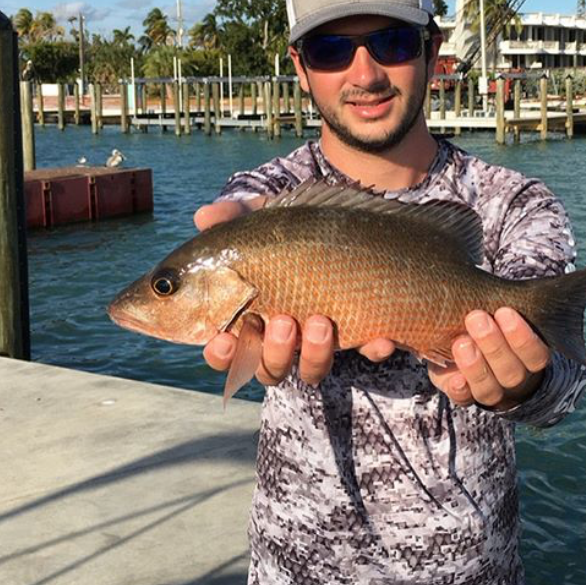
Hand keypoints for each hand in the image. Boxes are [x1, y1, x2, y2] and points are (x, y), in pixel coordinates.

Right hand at [195, 199, 397, 385]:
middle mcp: (285, 335)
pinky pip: (369, 351)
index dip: (221, 353)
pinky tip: (381, 337)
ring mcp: (324, 337)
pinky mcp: (364, 329)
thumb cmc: (292, 226)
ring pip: (312, 369)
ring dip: (315, 353)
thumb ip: (233, 216)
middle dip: (274, 351)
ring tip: (322, 321)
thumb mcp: (265, 216)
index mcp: (251, 314)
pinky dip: (374, 348)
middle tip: (283, 321)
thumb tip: (204, 215)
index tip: (223, 340)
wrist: (352, 221)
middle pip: (268, 367)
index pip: (226, 350)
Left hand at [428, 308, 549, 409]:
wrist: (468, 340)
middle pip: (512, 372)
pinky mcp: (463, 394)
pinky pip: (463, 399)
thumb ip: (505, 298)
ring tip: (461, 341)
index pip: (536, 354)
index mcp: (531, 356)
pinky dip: (459, 389)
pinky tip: (454, 377)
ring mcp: (489, 390)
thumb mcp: (502, 305)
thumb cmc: (491, 316)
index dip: (523, 337)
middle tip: (476, 317)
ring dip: (476, 365)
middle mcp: (514, 377)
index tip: (504, 310)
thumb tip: (515, 269)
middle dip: (494, 345)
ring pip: (489, 388)